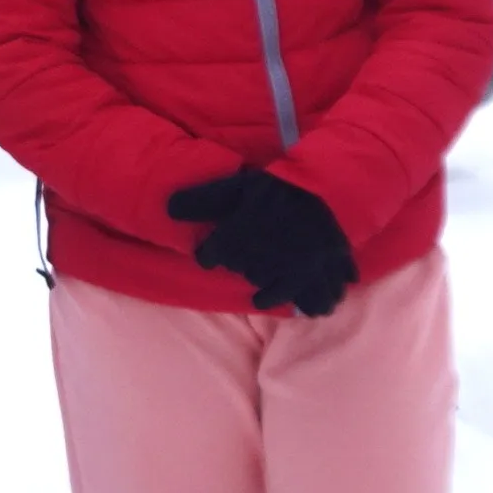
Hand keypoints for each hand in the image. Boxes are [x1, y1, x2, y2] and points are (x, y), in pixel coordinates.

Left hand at [165, 168, 354, 317]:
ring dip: (269, 293)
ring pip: (273, 291)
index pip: (210, 257)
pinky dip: (311, 302)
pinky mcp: (315, 275)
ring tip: (263, 295)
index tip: (209, 256)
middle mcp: (258, 264)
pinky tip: (310, 304)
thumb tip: (168, 208)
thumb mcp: (234, 188)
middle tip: (244, 263)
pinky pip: (311, 297)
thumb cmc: (276, 187)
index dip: (208, 255)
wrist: (324, 190)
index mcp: (235, 243)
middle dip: (242, 268)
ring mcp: (287, 273)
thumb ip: (201, 201)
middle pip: (244, 273)